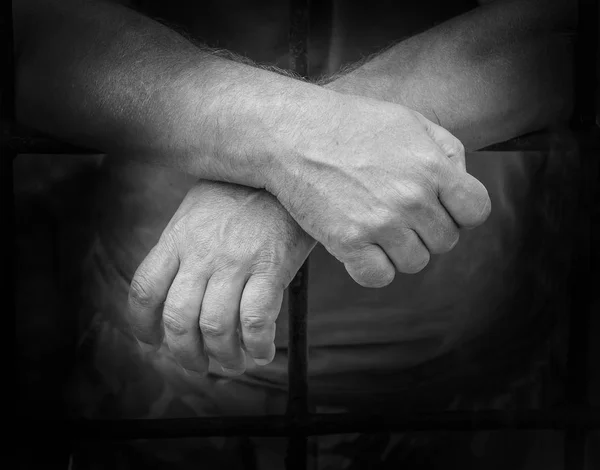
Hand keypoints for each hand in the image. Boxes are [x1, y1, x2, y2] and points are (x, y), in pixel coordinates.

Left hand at [127, 180, 314, 373]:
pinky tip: (263, 351)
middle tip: (198, 365)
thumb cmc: (242, 191)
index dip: (143, 325)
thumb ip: (184, 246)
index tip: (153, 341)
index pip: (145, 290)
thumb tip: (180, 288)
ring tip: (235, 363)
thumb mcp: (198, 209)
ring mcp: (235, 260)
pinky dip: (257, 345)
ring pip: (215, 327)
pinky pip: (256, 320)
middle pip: (178, 319)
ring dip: (224, 358)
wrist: (283, 168)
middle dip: (185, 354)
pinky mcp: (270, 265)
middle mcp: (200, 252)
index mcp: (177, 237)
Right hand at [266, 94, 490, 287]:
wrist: (293, 133)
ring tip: (377, 227)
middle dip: (427, 231)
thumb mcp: (407, 120)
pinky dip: (372, 267)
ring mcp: (380, 223)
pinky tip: (360, 247)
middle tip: (398, 213)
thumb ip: (445, 149)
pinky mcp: (347, 242)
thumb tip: (462, 180)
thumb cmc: (350, 124)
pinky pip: (379, 276)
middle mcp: (411, 198)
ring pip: (415, 262)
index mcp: (432, 167)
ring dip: (400, 250)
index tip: (440, 207)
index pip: (475, 211)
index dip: (461, 212)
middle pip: (445, 241)